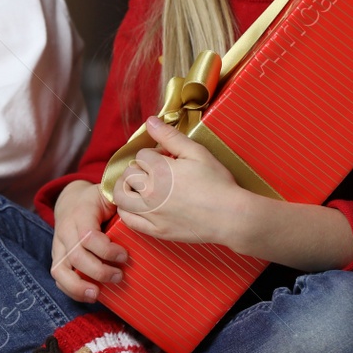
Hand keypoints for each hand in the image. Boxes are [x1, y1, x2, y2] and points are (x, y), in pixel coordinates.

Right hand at [50, 180, 126, 302]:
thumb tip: (143, 208)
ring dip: (78, 287)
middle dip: (99, 271)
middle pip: (76, 257)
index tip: (124, 256)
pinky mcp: (57, 256)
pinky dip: (71, 290)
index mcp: (80, 214)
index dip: (107, 251)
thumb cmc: (96, 200)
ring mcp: (59, 245)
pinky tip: (89, 295)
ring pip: (60, 270)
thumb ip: (123, 200)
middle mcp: (65, 230)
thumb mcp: (109, 193)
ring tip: (97, 294)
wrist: (71, 200)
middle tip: (119, 276)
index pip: (88, 236)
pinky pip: (58, 277)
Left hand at [110, 116, 258, 248]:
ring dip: (126, 188)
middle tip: (155, 172)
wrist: (231, 216)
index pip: (141, 155)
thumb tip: (150, 121)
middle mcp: (151, 192)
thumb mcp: (197, 153)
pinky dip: (127, 211)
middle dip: (140, 168)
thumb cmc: (217, 184)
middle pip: (129, 174)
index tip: (167, 159)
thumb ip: (170, 136)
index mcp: (160, 170)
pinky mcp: (156, 231)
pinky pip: (129, 220)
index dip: (154, 154)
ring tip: (140, 186)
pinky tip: (138, 205)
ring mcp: (152, 214)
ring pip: (121, 197)